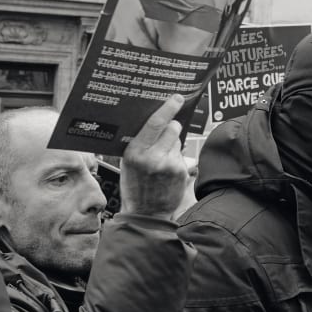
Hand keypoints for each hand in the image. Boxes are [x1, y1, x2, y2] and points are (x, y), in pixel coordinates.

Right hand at [119, 95, 190, 219]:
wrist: (146, 213)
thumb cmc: (135, 185)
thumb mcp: (129, 162)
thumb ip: (140, 143)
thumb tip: (157, 121)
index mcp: (134, 151)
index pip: (154, 123)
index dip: (167, 108)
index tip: (176, 98)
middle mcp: (151, 157)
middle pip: (171, 128)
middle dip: (172, 127)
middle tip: (166, 134)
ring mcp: (168, 165)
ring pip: (177, 142)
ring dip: (173, 146)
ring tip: (161, 161)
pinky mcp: (180, 172)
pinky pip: (182, 156)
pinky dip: (177, 159)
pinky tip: (168, 172)